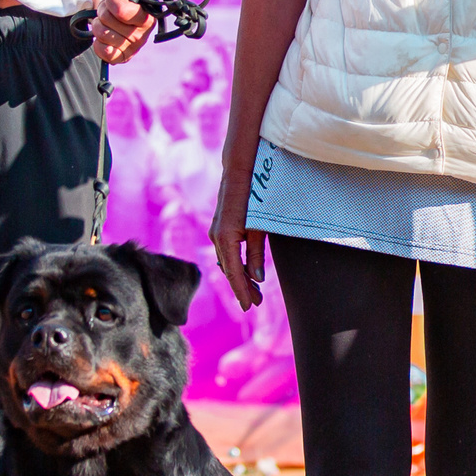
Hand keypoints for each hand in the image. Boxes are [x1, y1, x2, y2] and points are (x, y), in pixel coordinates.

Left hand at [89, 0, 154, 64]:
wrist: (122, 13)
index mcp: (148, 17)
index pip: (122, 11)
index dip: (112, 1)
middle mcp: (142, 35)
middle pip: (107, 20)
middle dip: (103, 10)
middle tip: (109, 10)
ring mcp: (132, 48)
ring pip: (101, 33)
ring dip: (98, 24)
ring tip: (107, 22)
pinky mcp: (121, 58)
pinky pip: (102, 52)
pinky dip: (98, 43)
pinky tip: (105, 37)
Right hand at [209, 173, 266, 310]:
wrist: (239, 169)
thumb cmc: (254, 196)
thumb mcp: (260, 227)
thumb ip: (256, 253)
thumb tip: (256, 278)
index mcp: (226, 237)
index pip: (233, 272)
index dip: (241, 291)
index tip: (249, 306)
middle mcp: (217, 236)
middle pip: (229, 270)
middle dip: (242, 287)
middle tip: (254, 303)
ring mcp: (216, 232)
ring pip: (226, 262)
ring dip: (239, 277)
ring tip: (253, 291)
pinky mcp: (219, 227)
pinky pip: (225, 252)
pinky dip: (234, 264)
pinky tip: (244, 271)